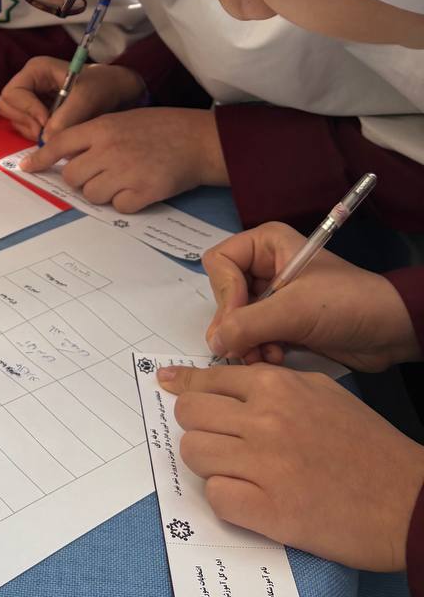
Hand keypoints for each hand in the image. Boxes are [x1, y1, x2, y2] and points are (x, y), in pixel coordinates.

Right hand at [0, 59, 143, 141]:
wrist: (117, 93)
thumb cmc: (102, 87)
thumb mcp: (87, 99)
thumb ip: (67, 117)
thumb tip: (46, 139)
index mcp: (36, 70)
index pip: (12, 93)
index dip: (26, 109)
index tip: (46, 121)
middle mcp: (29, 83)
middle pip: (7, 106)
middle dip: (26, 121)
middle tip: (47, 131)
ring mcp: (32, 99)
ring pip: (15, 120)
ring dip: (32, 130)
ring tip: (57, 131)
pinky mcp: (37, 114)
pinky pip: (26, 129)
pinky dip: (38, 135)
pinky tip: (57, 132)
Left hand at [19, 107, 228, 211]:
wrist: (198, 139)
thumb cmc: (161, 127)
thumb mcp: (122, 119)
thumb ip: (95, 135)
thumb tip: (69, 157)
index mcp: (102, 127)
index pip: (59, 143)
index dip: (40, 158)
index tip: (27, 168)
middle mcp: (108, 149)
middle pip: (73, 177)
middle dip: (81, 180)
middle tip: (100, 174)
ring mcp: (125, 172)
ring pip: (92, 195)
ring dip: (103, 192)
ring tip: (125, 178)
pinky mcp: (143, 193)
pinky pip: (118, 208)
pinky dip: (126, 202)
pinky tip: (140, 188)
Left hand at [158, 363, 423, 571]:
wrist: (407, 499)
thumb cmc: (367, 445)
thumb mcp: (320, 392)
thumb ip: (270, 385)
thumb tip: (219, 383)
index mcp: (276, 386)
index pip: (207, 379)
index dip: (185, 386)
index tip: (167, 385)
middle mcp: (264, 420)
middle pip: (190, 413)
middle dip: (197, 426)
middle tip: (217, 438)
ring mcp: (264, 465)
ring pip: (194, 452)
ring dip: (208, 462)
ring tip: (237, 470)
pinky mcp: (269, 510)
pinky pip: (216, 496)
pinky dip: (226, 498)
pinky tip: (250, 497)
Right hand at [202, 221, 421, 369]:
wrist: (391, 332)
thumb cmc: (345, 305)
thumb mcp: (294, 310)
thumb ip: (247, 324)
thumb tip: (213, 341)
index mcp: (266, 245)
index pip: (220, 262)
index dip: (225, 293)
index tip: (238, 321)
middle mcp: (265, 266)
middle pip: (225, 294)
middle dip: (236, 324)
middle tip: (248, 348)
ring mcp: (273, 295)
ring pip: (236, 319)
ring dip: (247, 342)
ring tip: (266, 357)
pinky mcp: (282, 322)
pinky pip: (253, 335)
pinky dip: (259, 350)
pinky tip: (276, 359)